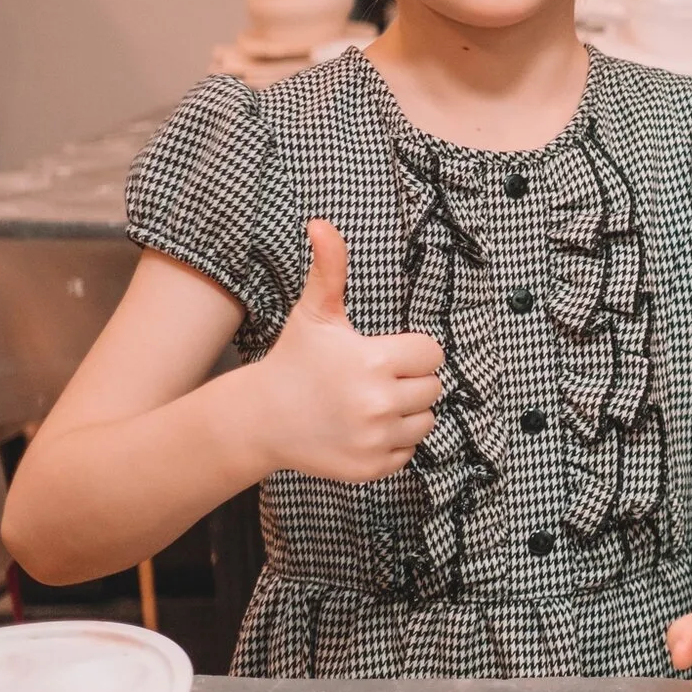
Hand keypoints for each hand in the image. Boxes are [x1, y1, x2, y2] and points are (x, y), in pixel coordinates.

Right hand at [248, 220, 443, 481]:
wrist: (259, 419)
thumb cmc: (293, 361)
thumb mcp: (314, 313)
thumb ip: (329, 268)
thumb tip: (321, 223)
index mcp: (374, 362)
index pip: (432, 354)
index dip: (412, 351)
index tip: (385, 353)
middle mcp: (378, 404)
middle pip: (433, 388)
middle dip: (409, 381)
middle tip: (374, 379)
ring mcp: (375, 440)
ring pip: (426, 421)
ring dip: (406, 412)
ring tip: (369, 403)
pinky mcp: (370, 468)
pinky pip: (408, 453)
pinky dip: (392, 443)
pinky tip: (362, 428)